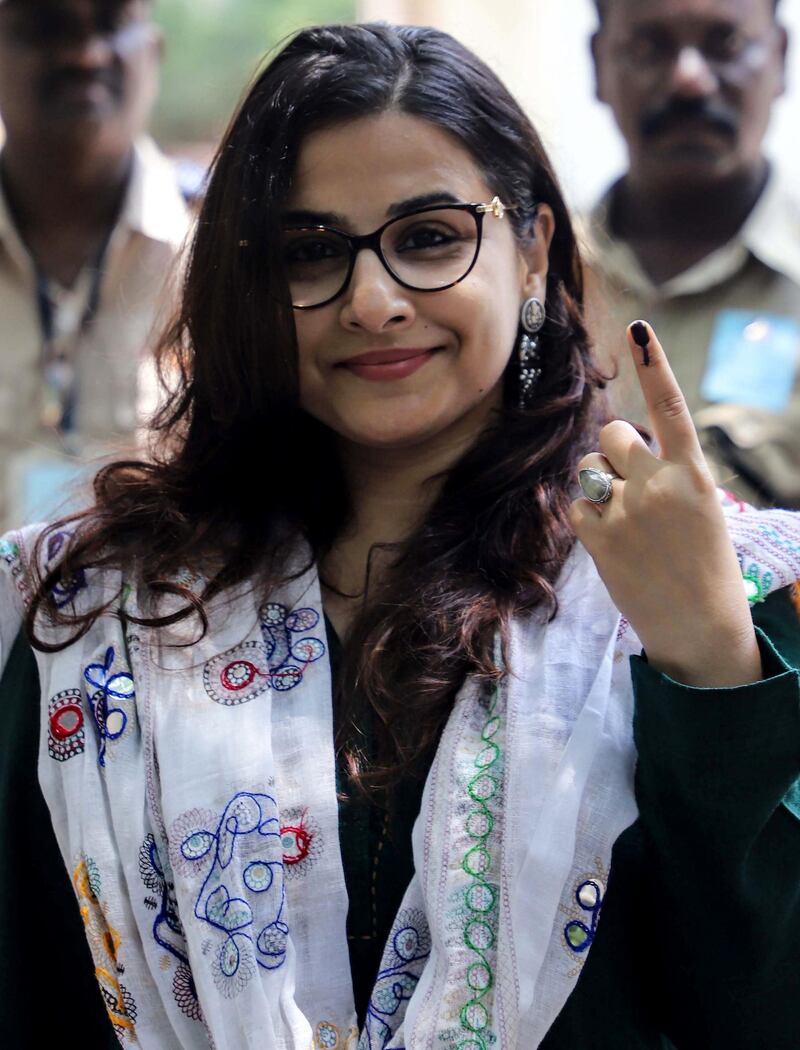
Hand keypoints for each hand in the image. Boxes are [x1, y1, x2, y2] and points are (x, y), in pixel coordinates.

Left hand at [569, 321, 760, 687]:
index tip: (639, 329)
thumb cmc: (703, 566)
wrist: (699, 625)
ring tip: (625, 519)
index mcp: (694, 475)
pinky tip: (613, 542)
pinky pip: (575, 507)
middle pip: (612, 435)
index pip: (671, 408)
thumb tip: (618, 452)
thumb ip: (666, 474)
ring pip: (590, 470)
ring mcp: (626, 512)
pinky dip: (588, 519)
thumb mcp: (700, 510)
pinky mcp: (599, 539)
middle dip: (613, 451)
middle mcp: (659, 486)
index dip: (654, 366)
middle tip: (629, 482)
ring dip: (599, 485)